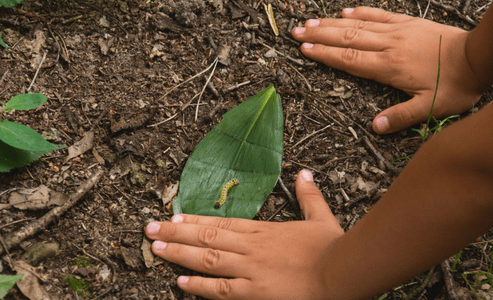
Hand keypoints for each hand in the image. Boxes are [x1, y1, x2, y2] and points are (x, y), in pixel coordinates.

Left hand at [145, 170, 343, 298]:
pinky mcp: (255, 292)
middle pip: (207, 238)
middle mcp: (251, 247)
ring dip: (179, 253)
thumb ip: (309, 195)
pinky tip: (179, 282)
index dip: (194, 221)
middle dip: (175, 233)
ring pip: (207, 259)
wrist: (343, 272)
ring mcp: (251, 269)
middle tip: (149, 229)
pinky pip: (221, 289)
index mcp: (263, 231)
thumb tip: (304, 172)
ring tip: (155, 248)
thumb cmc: (333, 248)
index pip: (221, 223)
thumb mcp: (321, 217)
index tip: (173, 216)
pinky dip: (199, 286)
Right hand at [291, 7, 484, 133]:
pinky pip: (379, 14)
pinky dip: (360, 11)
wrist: (477, 58)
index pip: (349, 59)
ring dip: (332, 23)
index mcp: (389, 67)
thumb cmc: (454, 86)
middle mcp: (388, 46)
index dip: (325, 54)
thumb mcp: (429, 109)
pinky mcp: (407, 23)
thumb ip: (400, 117)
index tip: (304, 49)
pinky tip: (346, 10)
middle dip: (319, 35)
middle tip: (296, 32)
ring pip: (358, 25)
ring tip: (310, 22)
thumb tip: (373, 127)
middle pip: (347, 39)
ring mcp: (397, 32)